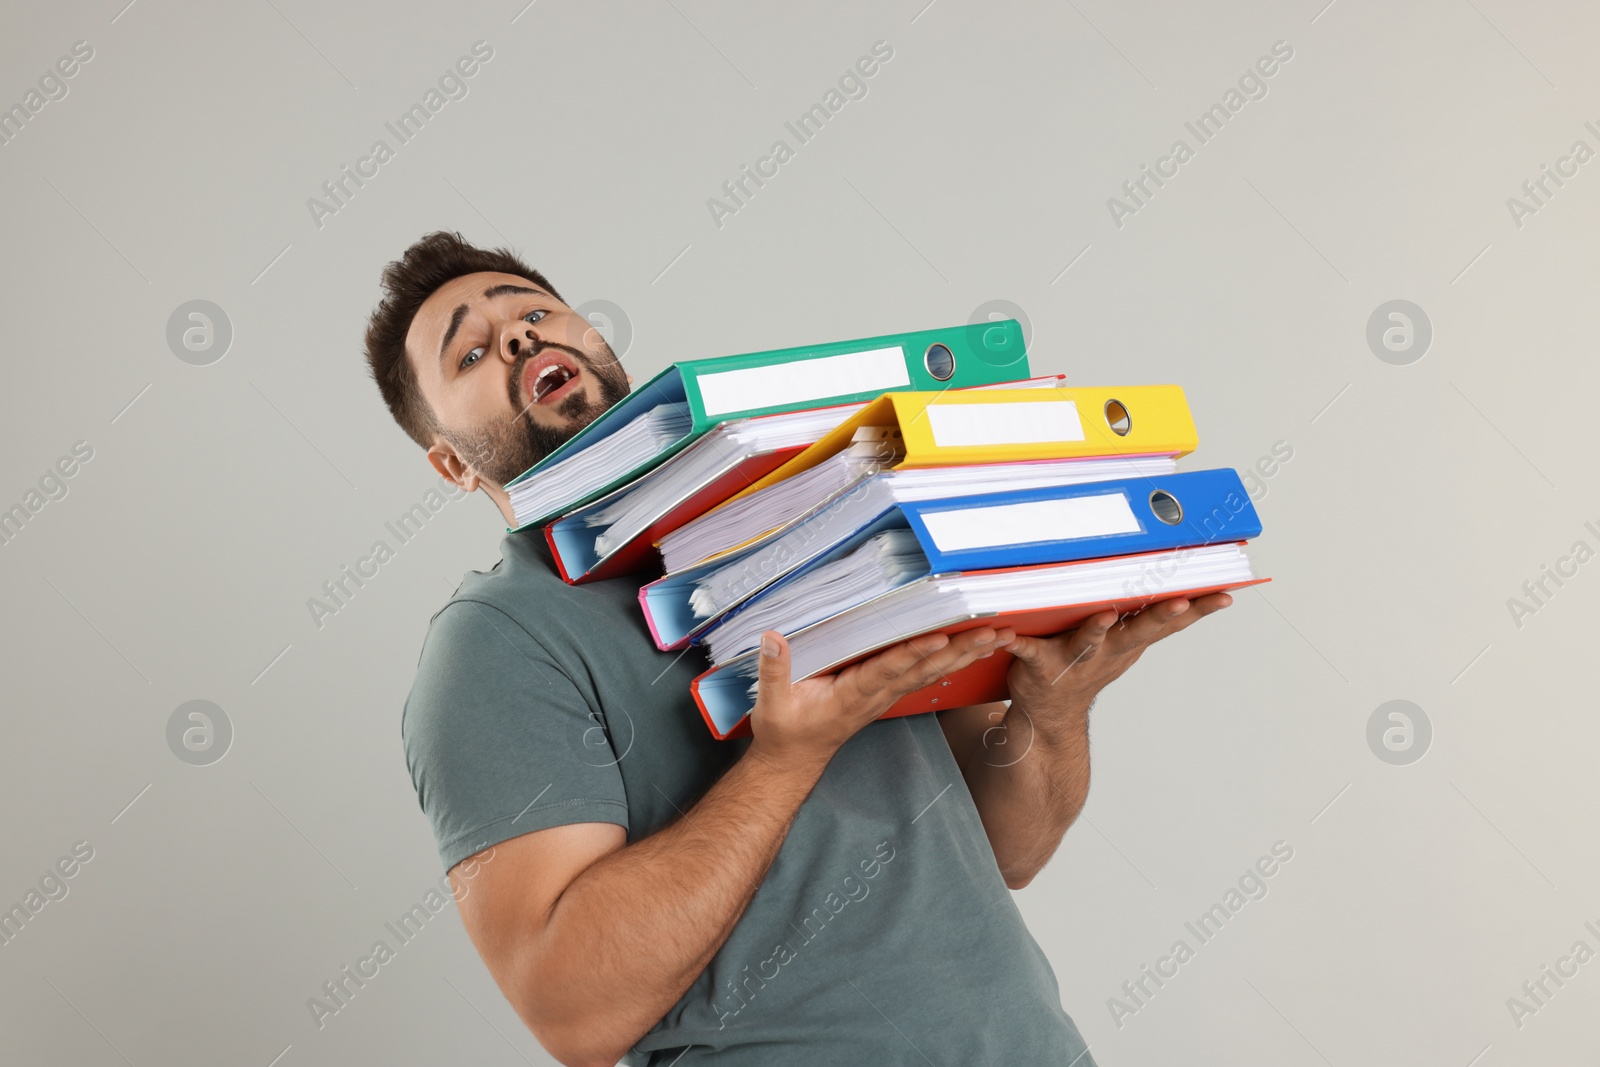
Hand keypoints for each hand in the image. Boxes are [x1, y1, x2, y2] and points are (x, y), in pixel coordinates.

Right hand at [747, 625, 1012, 770]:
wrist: (794, 762)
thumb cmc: (785, 732)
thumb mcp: (772, 704)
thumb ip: (775, 670)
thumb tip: (773, 637)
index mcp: (853, 695)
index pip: (888, 670)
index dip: (914, 654)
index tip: (940, 637)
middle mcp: (877, 695)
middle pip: (924, 670)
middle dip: (960, 651)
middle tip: (995, 632)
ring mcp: (885, 696)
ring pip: (931, 672)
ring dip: (966, 654)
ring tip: (999, 636)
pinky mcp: (886, 694)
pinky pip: (924, 675)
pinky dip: (951, 660)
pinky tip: (972, 649)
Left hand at [1003, 593, 1233, 716]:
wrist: (1050, 714)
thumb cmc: (1090, 664)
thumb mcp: (1126, 642)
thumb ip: (1149, 616)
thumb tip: (1183, 580)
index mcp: (1129, 640)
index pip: (1170, 622)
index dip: (1198, 608)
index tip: (1225, 593)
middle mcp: (1108, 650)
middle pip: (1139, 631)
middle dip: (1161, 616)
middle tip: (1182, 602)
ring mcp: (1075, 659)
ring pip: (1089, 641)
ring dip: (1097, 629)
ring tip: (1105, 616)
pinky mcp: (1039, 663)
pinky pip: (1025, 649)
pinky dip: (1014, 640)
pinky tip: (1004, 630)